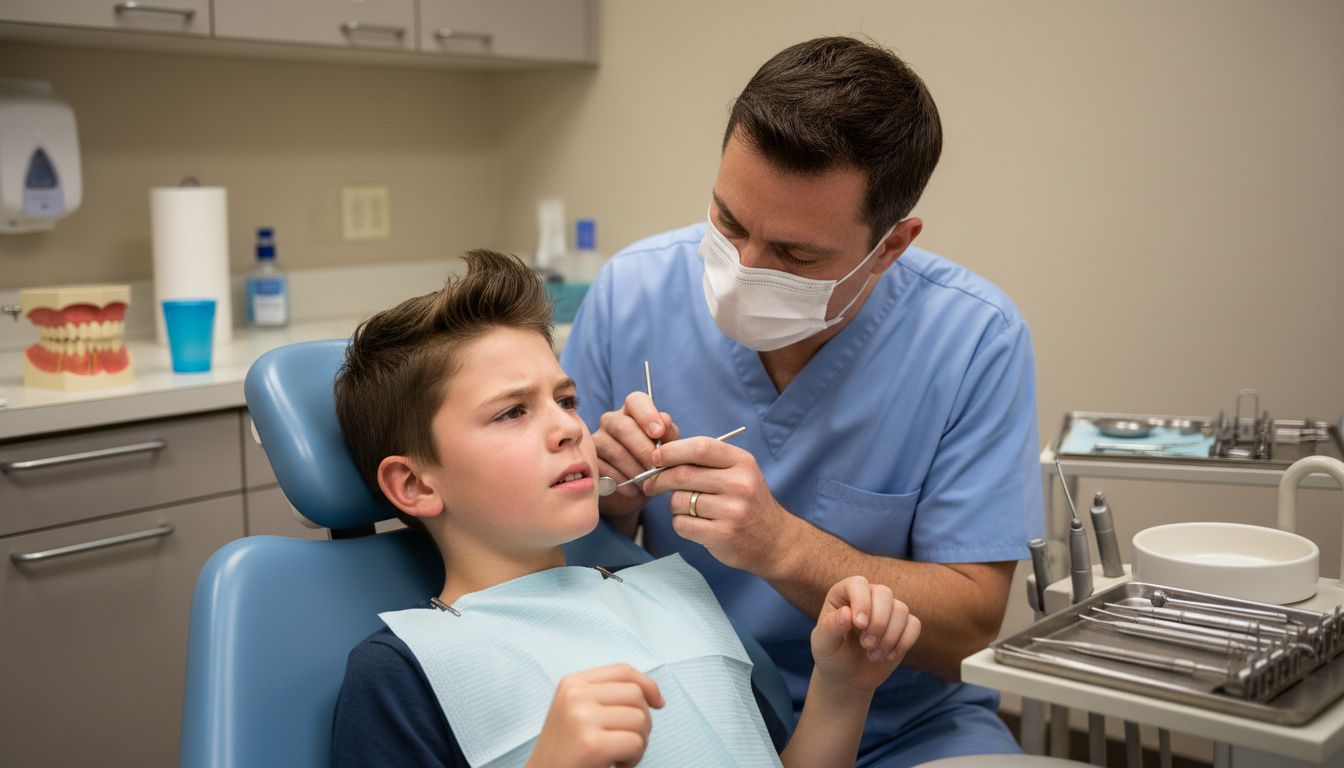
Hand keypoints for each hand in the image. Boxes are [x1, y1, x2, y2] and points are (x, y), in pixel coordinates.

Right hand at [526, 663, 664, 767]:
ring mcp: (582, 718)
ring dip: (639, 743)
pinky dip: (634, 759)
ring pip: (640, 719)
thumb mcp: (578, 712)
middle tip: (626, 743)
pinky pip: (636, 744)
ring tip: (618, 755)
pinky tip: (617, 765)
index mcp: (572, 683)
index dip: (648, 684)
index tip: (658, 703)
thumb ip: (606, 696)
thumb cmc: (567, 752)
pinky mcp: (591, 744)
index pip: (623, 671)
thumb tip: (652, 695)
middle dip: (642, 721)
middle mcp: (575, 695)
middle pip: (635, 695)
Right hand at [593, 392, 679, 522]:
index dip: (647, 415)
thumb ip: (669, 434)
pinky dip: (622, 482)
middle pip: (623, 427)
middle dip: (643, 449)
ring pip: (615, 451)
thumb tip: (664, 424)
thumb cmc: (655, 461)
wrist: (638, 489)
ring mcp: (597, 439)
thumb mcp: (668, 448)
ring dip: (635, 470)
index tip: (658, 433)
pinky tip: (634, 490)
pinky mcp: (590, 460)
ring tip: (648, 482)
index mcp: (634, 411)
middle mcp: (612, 420)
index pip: (636, 401)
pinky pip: (604, 469)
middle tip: (656, 467)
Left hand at [641, 435, 792, 573]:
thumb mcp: (739, 472)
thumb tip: (661, 454)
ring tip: (690, 508)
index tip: (656, 457)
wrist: (775, 541)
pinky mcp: (722, 535)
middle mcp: (739, 484)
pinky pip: (682, 524)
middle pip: (682, 475)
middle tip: (651, 484)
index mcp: (742, 462)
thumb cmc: (748, 502)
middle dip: (659, 478)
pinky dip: (681, 524)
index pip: (700, 448)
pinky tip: (696, 524)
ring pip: (678, 501)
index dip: (671, 451)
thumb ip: (706, 461)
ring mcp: (732, 511)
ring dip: (674, 505)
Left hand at [810, 576, 920, 693]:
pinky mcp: (903, 626)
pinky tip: (888, 656)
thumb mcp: (824, 644)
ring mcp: (886, 610)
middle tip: (866, 645)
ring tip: (873, 656)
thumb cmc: (832, 655)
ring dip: (889, 637)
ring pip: (901, 610)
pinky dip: (903, 642)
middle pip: (884, 593)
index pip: (858, 584)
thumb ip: (831, 627)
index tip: (859, 625)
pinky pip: (914, 625)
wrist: (847, 675)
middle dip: (878, 622)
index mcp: (843, 594)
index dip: (862, 602)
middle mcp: (867, 596)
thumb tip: (847, 613)